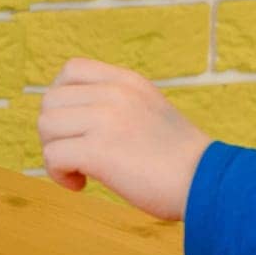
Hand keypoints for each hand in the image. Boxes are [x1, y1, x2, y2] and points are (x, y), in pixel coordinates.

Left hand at [37, 57, 211, 220]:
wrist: (209, 184)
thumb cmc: (181, 160)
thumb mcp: (151, 110)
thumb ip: (118, 104)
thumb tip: (75, 117)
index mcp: (128, 81)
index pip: (71, 69)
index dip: (61, 97)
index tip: (74, 125)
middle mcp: (114, 93)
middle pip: (50, 101)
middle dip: (54, 131)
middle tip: (76, 154)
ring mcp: (106, 120)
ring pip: (46, 126)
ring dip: (54, 152)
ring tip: (80, 171)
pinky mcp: (99, 151)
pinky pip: (52, 155)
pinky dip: (58, 174)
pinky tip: (81, 185)